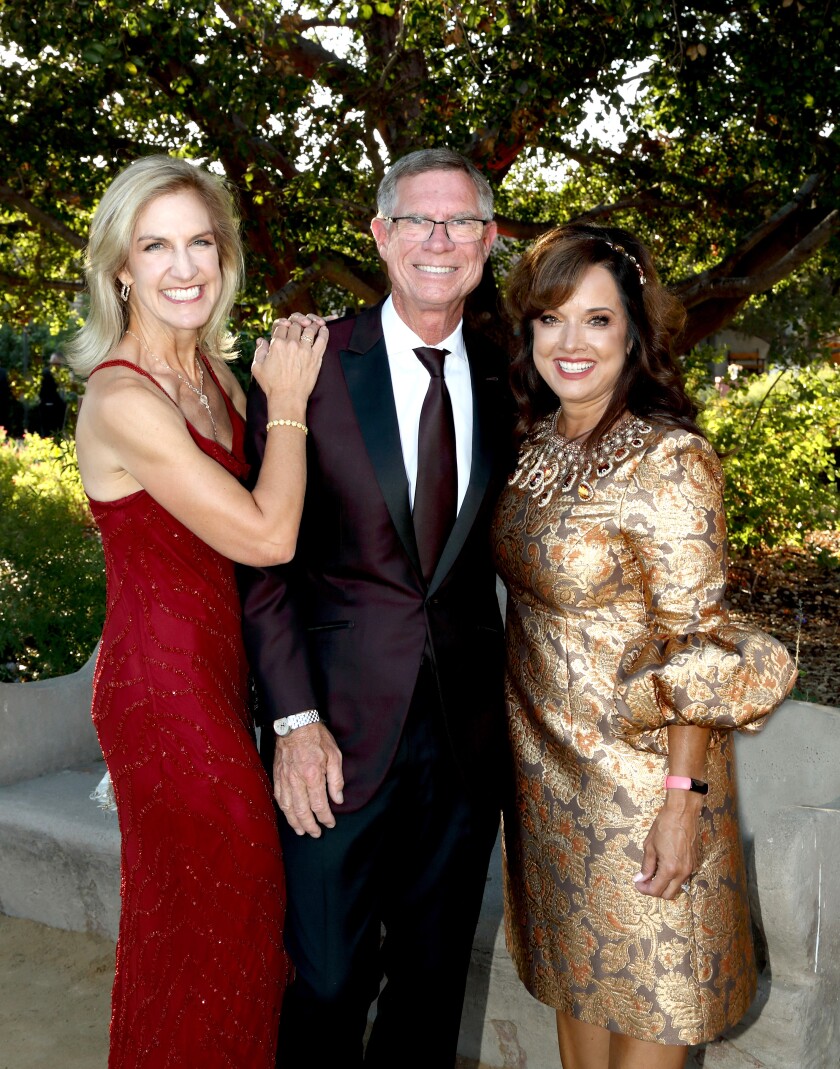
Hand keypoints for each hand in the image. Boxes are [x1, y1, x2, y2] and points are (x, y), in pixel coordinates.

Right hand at [252, 313, 326, 402]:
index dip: (283, 324)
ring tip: (312, 324)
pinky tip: (323, 329)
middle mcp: (291, 344)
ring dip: (311, 324)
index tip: (285, 328)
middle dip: (296, 323)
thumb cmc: (271, 385)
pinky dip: (324, 332)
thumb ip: (259, 351)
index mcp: (276, 344)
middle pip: (295, 325)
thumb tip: (261, 340)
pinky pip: (322, 339)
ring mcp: (305, 350)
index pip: (281, 325)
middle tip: (299, 326)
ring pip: (310, 329)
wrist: (287, 398)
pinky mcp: (316, 357)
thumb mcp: (257, 367)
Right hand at [272, 722, 343, 836]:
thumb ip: (336, 780)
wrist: (295, 724)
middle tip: (316, 833)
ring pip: (288, 808)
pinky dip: (284, 810)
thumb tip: (338, 799)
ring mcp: (284, 779)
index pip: (319, 805)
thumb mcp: (334, 755)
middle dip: (310, 826)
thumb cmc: (316, 738)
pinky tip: (288, 814)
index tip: (330, 823)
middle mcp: (296, 781)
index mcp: (313, 776)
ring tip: (301, 830)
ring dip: (295, 822)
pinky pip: (279, 798)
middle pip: (302, 811)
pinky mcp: (277, 776)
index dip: (325, 818)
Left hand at [633, 792, 701, 899]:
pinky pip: (683, 877)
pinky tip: (664, 866)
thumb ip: (646, 866)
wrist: (682, 813)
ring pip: (677, 887)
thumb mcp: (649, 846)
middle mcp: (682, 872)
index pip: (656, 890)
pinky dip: (673, 877)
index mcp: (670, 869)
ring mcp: (690, 868)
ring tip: (653, 873)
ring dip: (665, 884)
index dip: (644, 889)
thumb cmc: (664, 826)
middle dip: (655, 891)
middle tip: (645, 882)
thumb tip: (640, 879)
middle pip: (669, 895)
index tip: (638, 883)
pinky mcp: (694, 863)